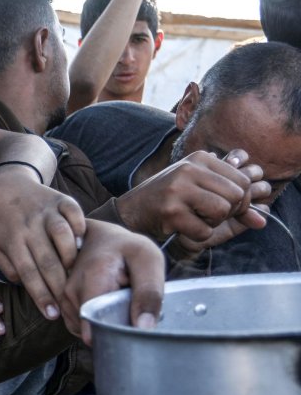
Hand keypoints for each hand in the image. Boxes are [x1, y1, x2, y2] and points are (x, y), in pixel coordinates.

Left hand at [0, 167, 85, 319]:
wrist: (6, 184)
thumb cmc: (2, 222)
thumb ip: (7, 265)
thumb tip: (24, 284)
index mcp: (12, 240)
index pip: (27, 273)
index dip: (40, 296)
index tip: (52, 314)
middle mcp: (30, 226)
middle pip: (47, 259)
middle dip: (59, 286)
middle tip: (69, 305)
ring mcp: (46, 211)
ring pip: (61, 234)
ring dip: (70, 256)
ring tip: (74, 272)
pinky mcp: (61, 199)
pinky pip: (74, 212)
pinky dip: (80, 227)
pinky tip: (82, 243)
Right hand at [61, 219, 164, 344]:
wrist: (99, 237)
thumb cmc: (127, 248)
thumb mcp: (149, 261)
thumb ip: (150, 293)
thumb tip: (144, 327)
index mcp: (92, 279)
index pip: (98, 327)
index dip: (118, 332)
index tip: (132, 321)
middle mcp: (71, 290)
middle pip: (95, 331)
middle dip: (114, 326)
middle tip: (127, 303)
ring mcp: (63, 298)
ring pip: (88, 331)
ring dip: (104, 323)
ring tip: (114, 301)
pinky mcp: (62, 303)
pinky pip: (81, 326)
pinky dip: (95, 321)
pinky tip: (103, 305)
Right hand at [118, 149, 269, 247]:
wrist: (130, 211)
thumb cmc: (169, 200)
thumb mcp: (199, 188)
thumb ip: (232, 198)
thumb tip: (263, 219)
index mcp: (199, 158)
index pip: (243, 179)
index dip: (241, 200)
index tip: (226, 207)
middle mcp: (188, 170)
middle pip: (236, 195)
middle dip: (229, 212)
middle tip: (209, 215)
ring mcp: (178, 190)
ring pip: (222, 211)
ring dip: (212, 223)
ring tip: (194, 218)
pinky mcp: (170, 212)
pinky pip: (204, 231)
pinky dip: (197, 235)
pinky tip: (182, 227)